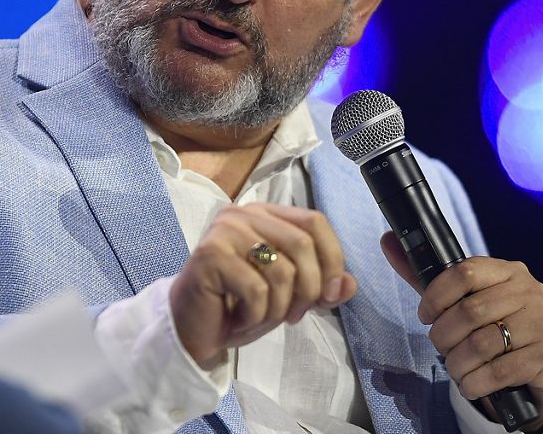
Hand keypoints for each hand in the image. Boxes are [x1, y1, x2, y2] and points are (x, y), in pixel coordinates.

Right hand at [170, 203, 356, 368]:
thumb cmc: (240, 306)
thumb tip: (350, 285)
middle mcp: (245, 213)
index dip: (333, 259)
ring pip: (281, 270)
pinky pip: (256, 289)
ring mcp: (225, 230)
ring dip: (280, 307)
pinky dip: (256, 314)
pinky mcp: (210, 254)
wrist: (192, 329)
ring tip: (261, 317)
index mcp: (267, 214)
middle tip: (295, 316)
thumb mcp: (290, 297)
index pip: (315, 222)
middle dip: (309, 289)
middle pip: (302, 243)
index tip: (331, 295)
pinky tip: (240, 317)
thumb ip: (322, 287)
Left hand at [381, 232, 542, 430]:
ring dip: (457, 364)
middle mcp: (530, 291)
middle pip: (470, 311)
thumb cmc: (493, 327)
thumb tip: (386, 240)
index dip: (435, 297)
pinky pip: (500, 372)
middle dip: (443, 336)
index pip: (464, 272)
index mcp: (509, 270)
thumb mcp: (462, 300)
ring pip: (482, 344)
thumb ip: (425, 277)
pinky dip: (475, 382)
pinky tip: (470, 384)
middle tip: (441, 347)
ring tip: (456, 368)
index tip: (425, 315)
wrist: (537, 365)